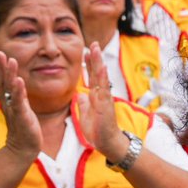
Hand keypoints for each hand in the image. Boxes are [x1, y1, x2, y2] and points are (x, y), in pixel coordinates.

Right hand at [0, 51, 41, 161]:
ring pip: (10, 89)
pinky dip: (18, 91)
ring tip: (11, 61)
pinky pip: (19, 102)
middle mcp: (8, 103)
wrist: (23, 148)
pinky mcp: (22, 116)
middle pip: (3, 82)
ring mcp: (14, 109)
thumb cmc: (23, 127)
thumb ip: (17, 95)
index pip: (1, 81)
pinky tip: (19, 80)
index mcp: (8, 100)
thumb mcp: (19, 108)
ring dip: (10, 74)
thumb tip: (15, 81)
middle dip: (1, 67)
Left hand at [76, 44, 128, 161]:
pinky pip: (104, 88)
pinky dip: (102, 77)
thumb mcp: (86, 115)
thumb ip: (83, 104)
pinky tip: (101, 67)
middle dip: (95, 58)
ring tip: (96, 49)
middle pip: (98, 73)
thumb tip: (79, 95)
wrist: (108, 143)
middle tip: (93, 43)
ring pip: (101, 77)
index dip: (89, 64)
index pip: (92, 77)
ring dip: (98, 63)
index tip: (86, 52)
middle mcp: (102, 95)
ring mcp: (105, 99)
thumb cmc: (99, 131)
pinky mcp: (106, 105)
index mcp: (96, 97)